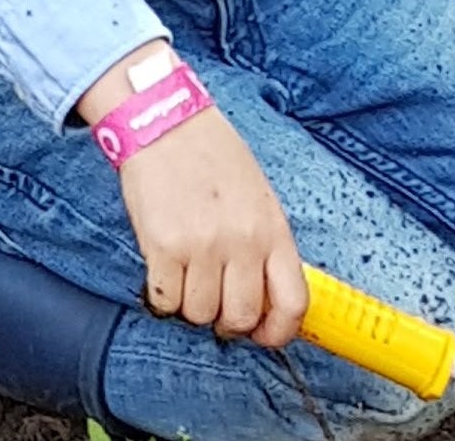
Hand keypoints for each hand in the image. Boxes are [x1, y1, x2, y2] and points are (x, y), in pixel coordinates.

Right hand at [76, 44, 304, 348]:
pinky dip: (162, 296)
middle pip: (241, 317)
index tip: (261, 334)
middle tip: (213, 300)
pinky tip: (163, 271)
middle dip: (226, 320)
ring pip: (200, 314)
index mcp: (272, 228)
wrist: (163, 120)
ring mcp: (202, 246)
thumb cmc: (212, 154)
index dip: (277, 332)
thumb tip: (264, 296)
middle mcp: (242, 242)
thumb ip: (265, 243)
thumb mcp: (257, 195)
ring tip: (185, 275)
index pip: (292, 303)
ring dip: (190, 304)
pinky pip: (165, 300)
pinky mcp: (162, 246)